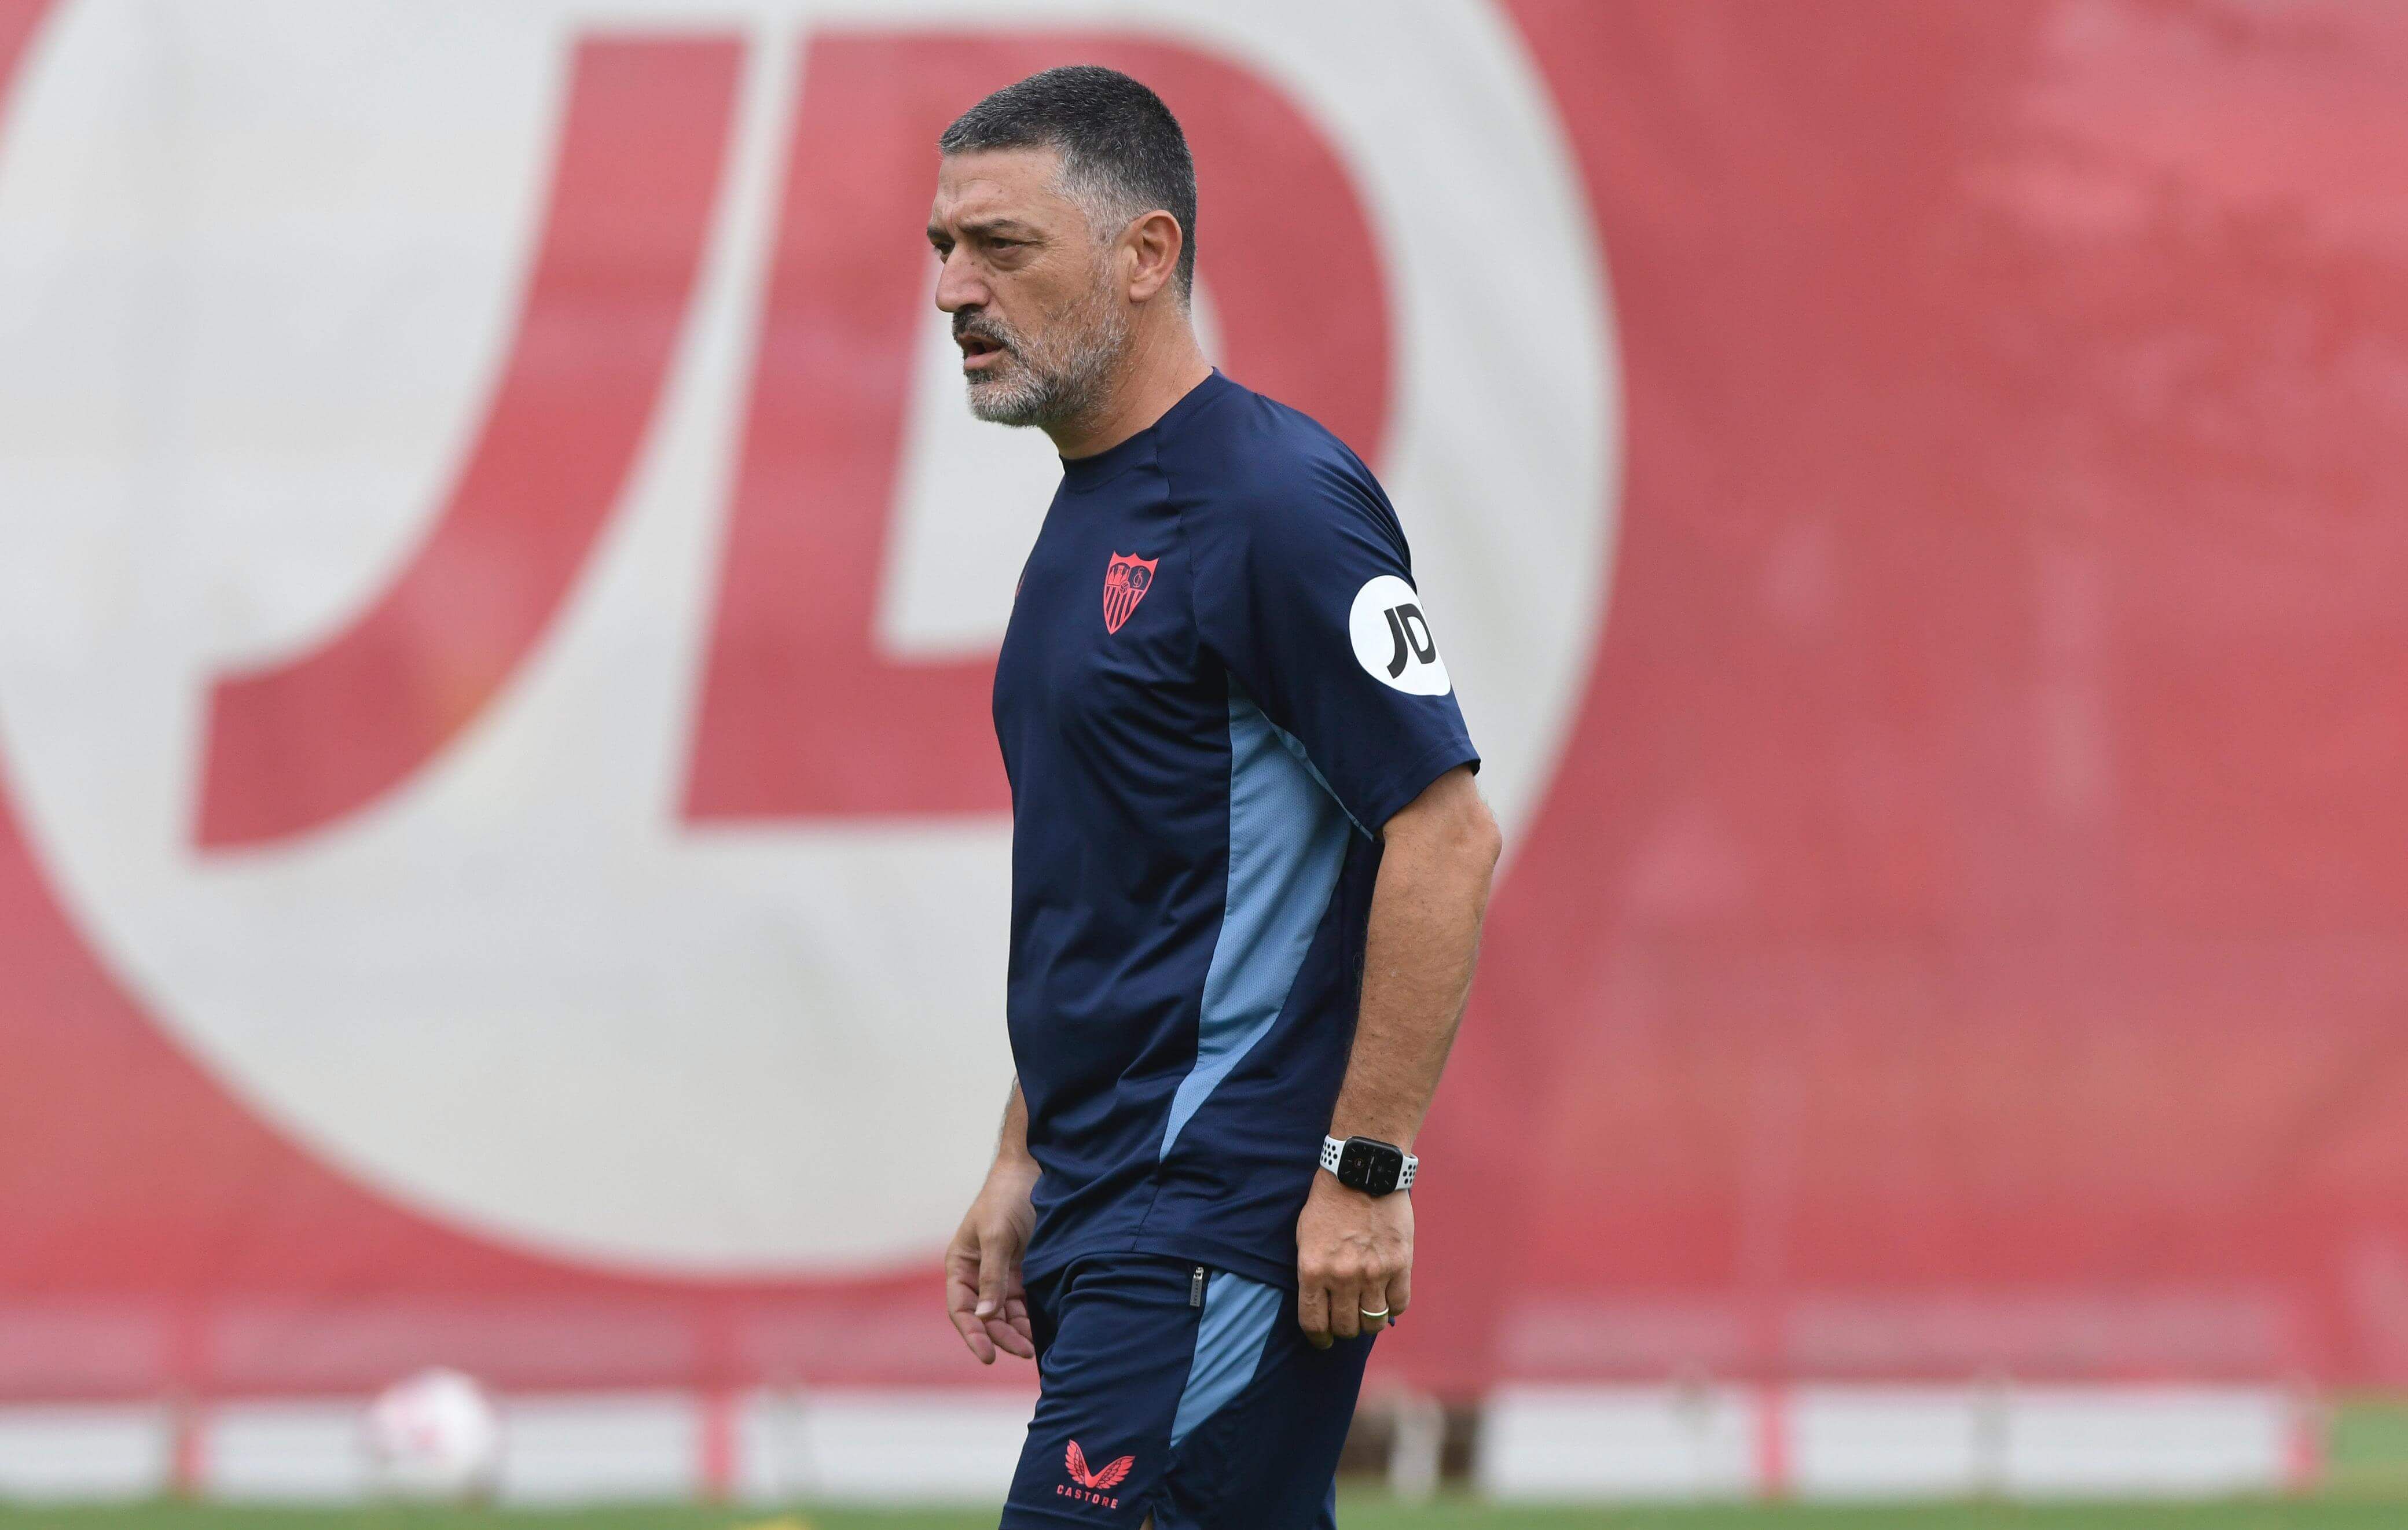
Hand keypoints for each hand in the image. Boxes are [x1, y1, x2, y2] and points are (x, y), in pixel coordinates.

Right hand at [945, 1156, 1038, 1363]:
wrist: (1036, 1171)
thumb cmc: (1006, 1197)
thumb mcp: (996, 1235)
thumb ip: (992, 1275)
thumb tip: (986, 1316)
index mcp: (961, 1265)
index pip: (962, 1309)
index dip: (973, 1334)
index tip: (989, 1356)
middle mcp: (979, 1274)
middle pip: (986, 1317)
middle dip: (1002, 1337)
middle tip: (1025, 1351)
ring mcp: (1003, 1275)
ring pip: (1007, 1315)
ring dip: (1019, 1332)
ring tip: (1036, 1347)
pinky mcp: (1026, 1272)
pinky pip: (1025, 1303)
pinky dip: (1031, 1318)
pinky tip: (1045, 1329)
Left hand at [1294, 1169, 1411, 1349]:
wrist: (1362, 1172)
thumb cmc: (1328, 1204)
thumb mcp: (1305, 1238)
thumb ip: (1313, 1273)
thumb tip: (1321, 1305)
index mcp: (1314, 1270)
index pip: (1314, 1324)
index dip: (1318, 1339)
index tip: (1323, 1340)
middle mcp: (1343, 1277)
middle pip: (1345, 1327)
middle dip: (1343, 1330)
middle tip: (1345, 1322)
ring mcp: (1374, 1272)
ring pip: (1374, 1322)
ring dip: (1368, 1322)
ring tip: (1366, 1312)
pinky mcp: (1400, 1264)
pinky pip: (1399, 1304)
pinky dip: (1393, 1307)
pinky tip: (1386, 1298)